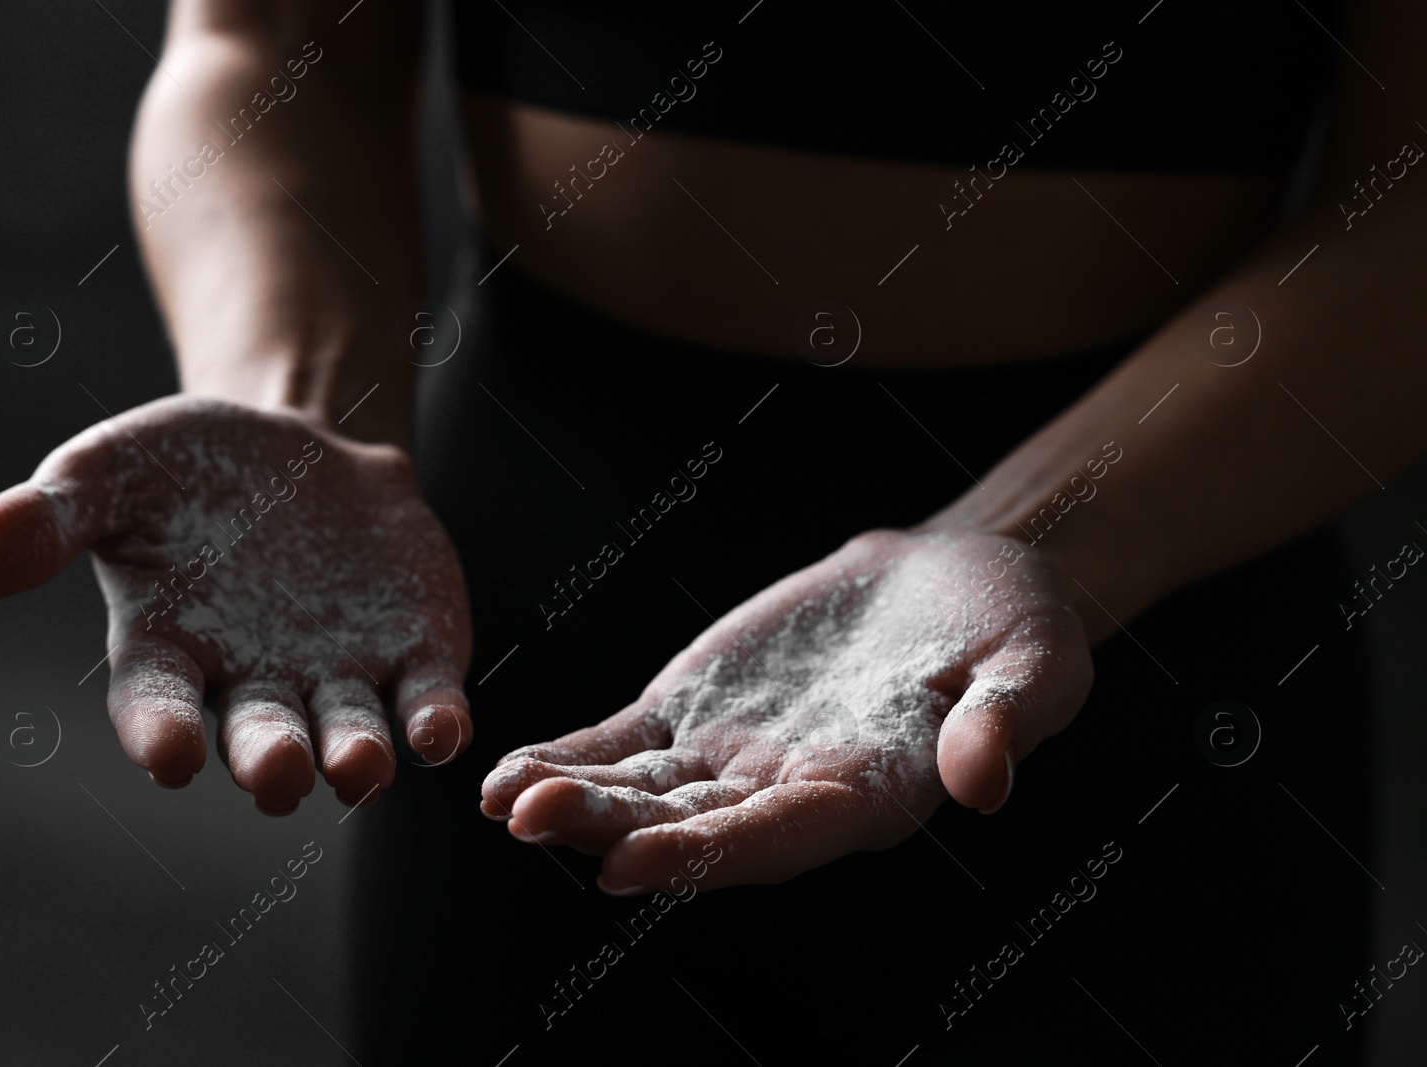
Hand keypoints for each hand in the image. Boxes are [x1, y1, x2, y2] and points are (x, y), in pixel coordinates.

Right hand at [0, 395, 471, 813]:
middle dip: (270, 759)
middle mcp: (257, 686)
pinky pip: (426, 704)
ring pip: (350, 738)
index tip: (171, 754)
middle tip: (276, 774)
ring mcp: (342, 677)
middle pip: (261, 739)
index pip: (159, 709)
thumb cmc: (186, 469)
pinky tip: (439, 728)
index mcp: (170, 654)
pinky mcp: (416, 656)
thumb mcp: (108, 473)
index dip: (164, 734)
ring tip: (359, 769)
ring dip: (357, 758)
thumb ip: (43, 521)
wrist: (300, 444)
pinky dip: (433, 723)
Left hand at [480, 530, 1091, 891]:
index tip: (626, 866)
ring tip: (501, 797)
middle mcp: (785, 790)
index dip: (701, 856)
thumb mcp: (1034, 664)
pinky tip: (511, 769)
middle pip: (687, 824)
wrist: (959, 581)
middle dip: (608, 828)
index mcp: (863, 795)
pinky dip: (574, 756)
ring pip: (642, 791)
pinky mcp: (698, 709)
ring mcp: (732, 753)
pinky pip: (626, 744)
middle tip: (531, 819)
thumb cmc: (1013, 629)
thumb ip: (1004, 719)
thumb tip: (982, 782)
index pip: (774, 837)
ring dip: (574, 798)